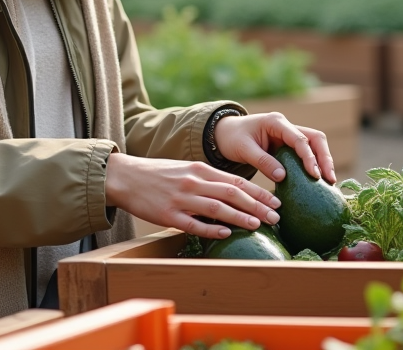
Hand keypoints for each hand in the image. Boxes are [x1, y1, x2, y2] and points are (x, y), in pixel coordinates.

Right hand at [104, 153, 281, 240]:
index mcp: (199, 169)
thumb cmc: (158, 174)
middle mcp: (193, 182)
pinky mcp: (168, 215)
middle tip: (276, 217)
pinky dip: (211, 229)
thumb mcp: (185, 169)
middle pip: (232, 194)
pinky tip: (226, 233)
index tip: (277, 201)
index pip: (236, 181)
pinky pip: (193, 224)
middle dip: (257, 206)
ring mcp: (181, 199)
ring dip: (240, 217)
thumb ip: (208, 179)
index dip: (259, 192)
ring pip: (217, 208)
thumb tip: (235, 192)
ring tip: (258, 225)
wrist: (125, 177)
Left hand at [214, 112, 335, 185]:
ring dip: (323, 162)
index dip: (309, 157)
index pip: (299, 138)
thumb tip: (282, 177)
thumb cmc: (232, 138)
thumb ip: (262, 161)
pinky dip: (314, 165)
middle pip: (315, 138)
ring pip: (315, 145)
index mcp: (276, 122)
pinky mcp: (289, 146)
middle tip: (330, 179)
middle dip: (325, 158)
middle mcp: (286, 126)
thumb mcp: (243, 149)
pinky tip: (319, 181)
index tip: (314, 175)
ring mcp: (289, 135)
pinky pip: (307, 153)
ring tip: (329, 183)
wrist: (225, 134)